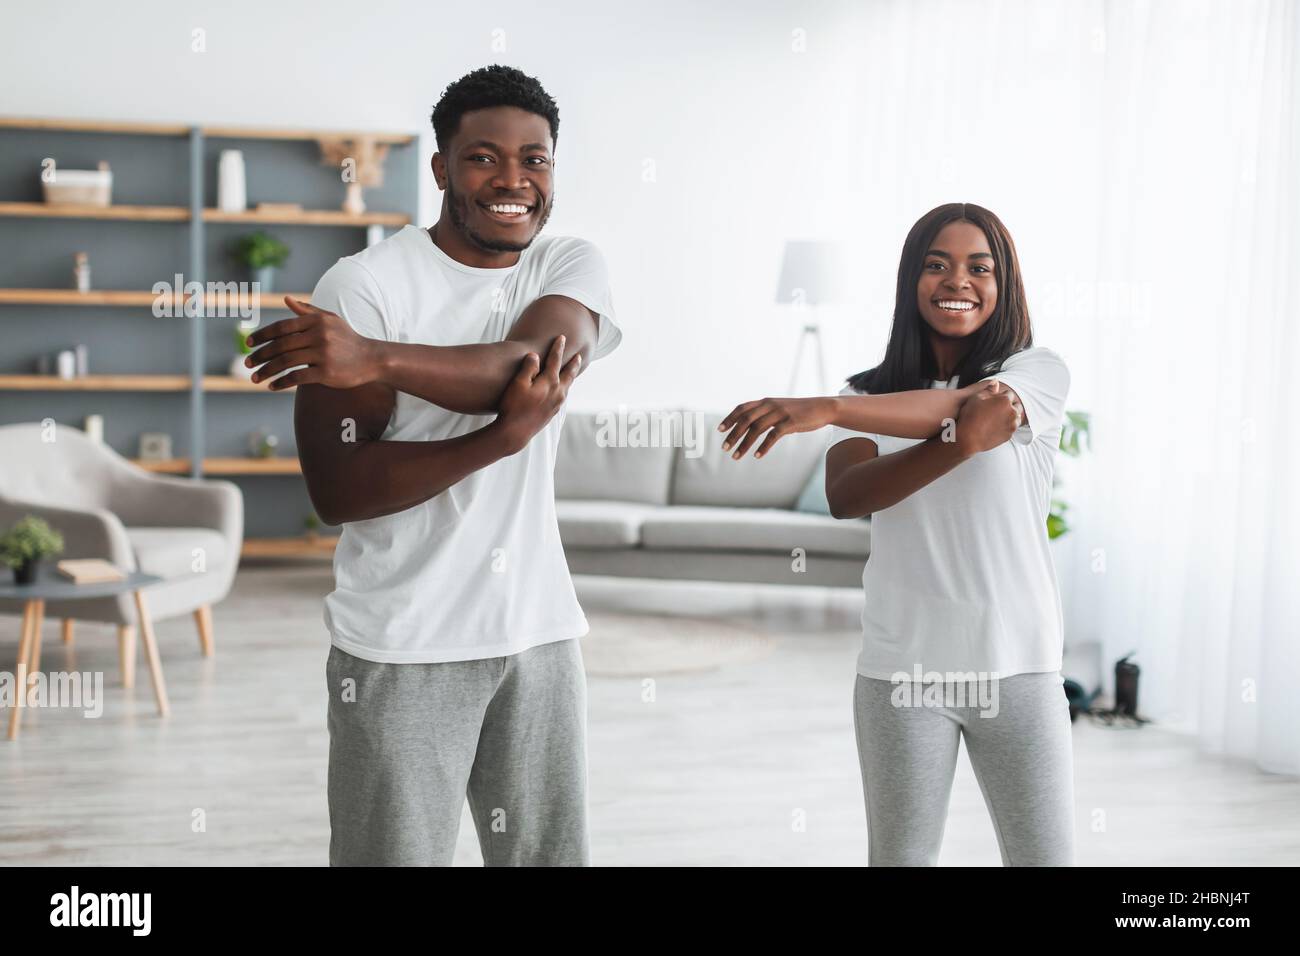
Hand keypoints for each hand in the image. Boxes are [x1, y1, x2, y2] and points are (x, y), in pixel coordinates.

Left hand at [243, 297, 383, 389]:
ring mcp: (323, 354)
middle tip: (247, 363)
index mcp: (316, 321)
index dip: (262, 335)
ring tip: (254, 378)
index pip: (281, 327)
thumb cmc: (347, 338)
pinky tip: (272, 386)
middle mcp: (319, 335)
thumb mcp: (329, 320)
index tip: (248, 343)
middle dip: (260, 355)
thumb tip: (285, 299)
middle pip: (280, 345)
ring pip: (285, 362)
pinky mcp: (326, 372)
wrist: (371, 359)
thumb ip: (307, 311)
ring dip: (266, 371)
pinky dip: (282, 382)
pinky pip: (297, 377)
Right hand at [493, 335, 581, 453]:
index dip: (558, 348)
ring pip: (567, 386)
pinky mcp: (552, 412)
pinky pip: (563, 395)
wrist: (516, 432)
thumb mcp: (518, 383)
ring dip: (571, 376)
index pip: (555, 360)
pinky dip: (565, 388)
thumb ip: (528, 367)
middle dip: (573, 363)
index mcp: (549, 382)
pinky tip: (561, 390)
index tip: (561, 337)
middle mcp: (557, 392)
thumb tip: (535, 355)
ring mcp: (556, 404)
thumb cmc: (513, 406)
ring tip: (572, 371)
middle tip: (579, 355)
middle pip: (569, 374)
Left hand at [717, 396, 836, 459]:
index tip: (720, 430)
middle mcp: (770, 405)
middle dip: (733, 434)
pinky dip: (763, 447)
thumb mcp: (779, 409)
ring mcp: (780, 413)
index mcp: (766, 401)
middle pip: (746, 420)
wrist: (822, 408)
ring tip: (736, 456)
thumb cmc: (799, 411)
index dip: (730, 418)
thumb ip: (765, 415)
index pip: (742, 408)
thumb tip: (749, 426)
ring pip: (756, 429)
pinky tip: (757, 455)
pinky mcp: (790, 423)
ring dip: (744, 444)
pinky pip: (773, 436)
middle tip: (724, 447)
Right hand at [954, 380, 1023, 455]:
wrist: (968, 439)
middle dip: (1010, 405)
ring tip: (999, 417)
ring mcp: (1012, 424)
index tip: (993, 400)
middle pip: (1016, 405)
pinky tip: (998, 426)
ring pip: (1017, 417)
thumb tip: (996, 381)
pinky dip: (1008, 425)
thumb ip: (988, 389)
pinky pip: (1012, 427)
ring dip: (1011, 415)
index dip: (1000, 396)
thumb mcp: (976, 398)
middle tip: (998, 408)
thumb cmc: (970, 417)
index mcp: (1005, 400)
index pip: (1008, 394)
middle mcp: (1012, 412)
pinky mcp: (1009, 435)